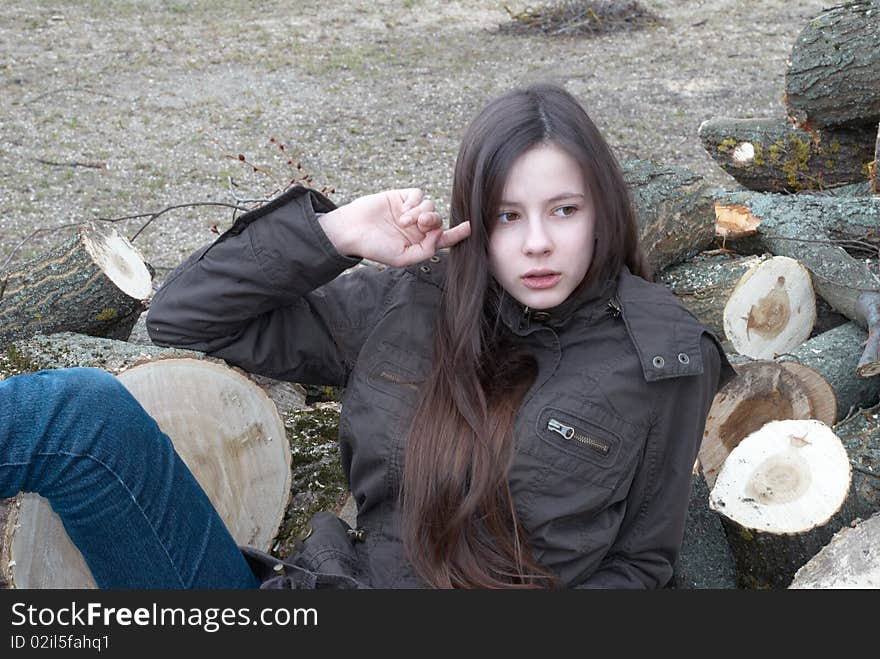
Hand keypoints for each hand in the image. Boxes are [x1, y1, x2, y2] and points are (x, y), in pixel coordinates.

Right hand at [318, 188, 470, 266]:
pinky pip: (418, 194)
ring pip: (430, 206)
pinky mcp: (401, 197)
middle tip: (421, 223)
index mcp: (419, 243)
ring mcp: (409, 211)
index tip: (470, 227)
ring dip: (421, 212)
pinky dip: (414, 202)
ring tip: (404, 220)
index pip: (443, 238)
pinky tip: (402, 210)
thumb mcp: (402, 258)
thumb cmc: (374, 248)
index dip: (458, 233)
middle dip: (434, 220)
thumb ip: (424, 251)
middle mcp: (417, 227)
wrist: (351, 230)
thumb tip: (440, 235)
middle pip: (438, 220)